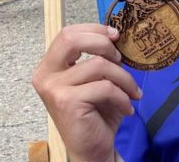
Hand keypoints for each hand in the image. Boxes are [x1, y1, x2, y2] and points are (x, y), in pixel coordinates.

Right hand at [32, 24, 141, 161]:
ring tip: (132, 92)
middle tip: (121, 59)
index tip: (116, 36)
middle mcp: (46, 75)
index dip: (94, 30)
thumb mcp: (98, 79)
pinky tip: (128, 107)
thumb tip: (116, 34)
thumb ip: (100, 57)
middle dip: (104, 44)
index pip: (68, 33)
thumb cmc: (97, 112)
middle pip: (73, 39)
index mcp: (50, 65)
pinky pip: (105, 87)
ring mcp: (54, 88)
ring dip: (124, 78)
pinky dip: (123, 96)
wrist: (92, 148)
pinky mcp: (67, 102)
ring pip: (99, 65)